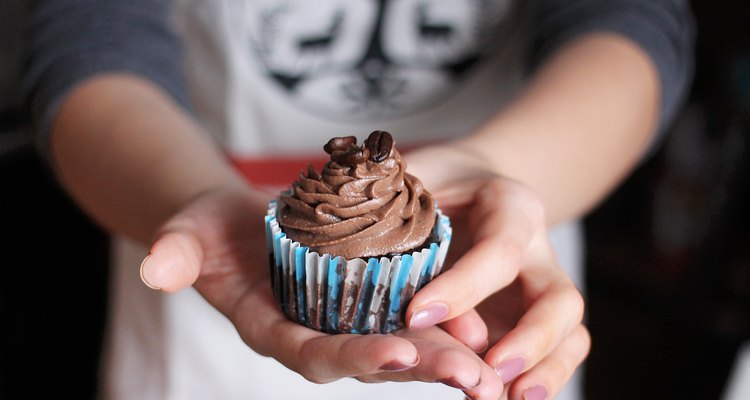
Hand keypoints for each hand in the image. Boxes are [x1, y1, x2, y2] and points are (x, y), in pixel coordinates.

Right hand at [138, 187, 503, 397]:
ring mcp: (344, 321)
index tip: (398, 352)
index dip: (352, 356)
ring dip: (447, 356)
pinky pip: (410, 317)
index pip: (314, 354)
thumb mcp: (188, 234)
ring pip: (400, 345)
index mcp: (273, 330)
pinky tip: (486, 328)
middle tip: (475, 376)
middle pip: (371, 359)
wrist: (239, 222)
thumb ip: (174, 253)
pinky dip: (446, 325)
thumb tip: (153, 268)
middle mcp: (315, 335)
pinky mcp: (367, 301)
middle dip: (422, 368)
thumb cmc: (211, 230)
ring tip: (495, 367)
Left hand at [405, 144, 590, 399]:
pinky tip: (510, 398)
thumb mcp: (421, 168)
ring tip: (509, 398)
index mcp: (511, 206)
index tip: (415, 314)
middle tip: (489, 368)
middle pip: (558, 297)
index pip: (498, 251)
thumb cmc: (443, 177)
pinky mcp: (538, 316)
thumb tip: (346, 203)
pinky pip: (562, 350)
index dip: (462, 287)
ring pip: (571, 330)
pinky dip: (546, 377)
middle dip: (530, 336)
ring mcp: (544, 286)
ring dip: (546, 367)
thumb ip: (395, 184)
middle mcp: (538, 249)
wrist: (477, 185)